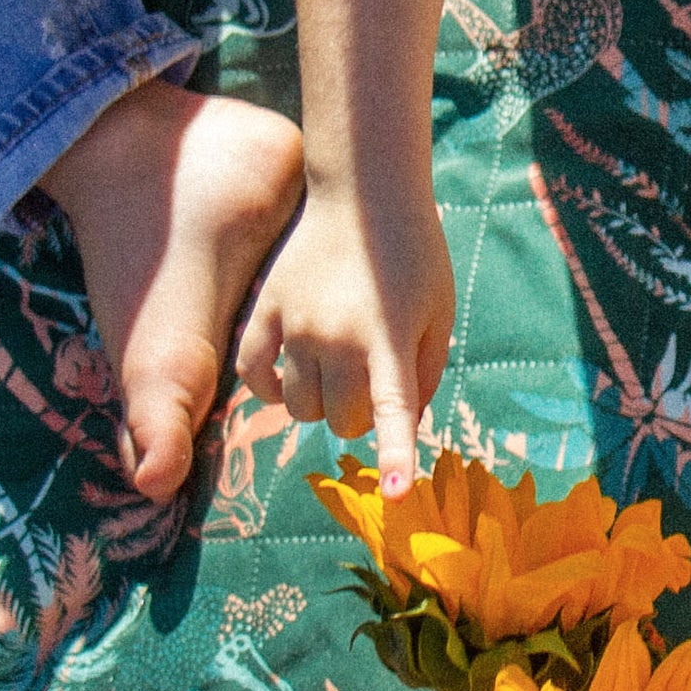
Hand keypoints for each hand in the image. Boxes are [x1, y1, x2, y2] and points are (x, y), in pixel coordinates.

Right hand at [234, 192, 453, 493]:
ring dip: (319, 405)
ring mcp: (296, 327)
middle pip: (340, 422)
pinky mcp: (265, 311)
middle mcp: (338, 340)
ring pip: (298, 408)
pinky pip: (252, 376)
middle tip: (372, 387)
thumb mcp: (438, 314)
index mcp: (389, 341)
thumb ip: (426, 374)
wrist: (365, 193)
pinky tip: (288, 377)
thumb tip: (403, 426)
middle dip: (359, 419)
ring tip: (336, 371)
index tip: (395, 496)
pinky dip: (270, 390)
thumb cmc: (414, 256)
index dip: (394, 456)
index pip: (392, 411)